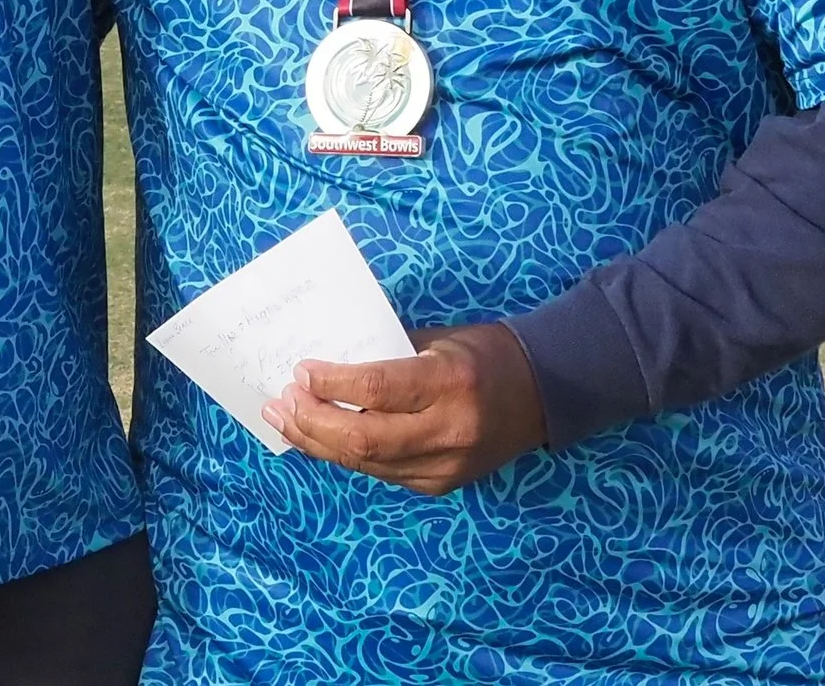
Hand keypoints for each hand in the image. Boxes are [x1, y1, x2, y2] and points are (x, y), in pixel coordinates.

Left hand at [260, 322, 546, 495]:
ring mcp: (445, 466)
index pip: (378, 388)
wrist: (542, 395)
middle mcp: (449, 430)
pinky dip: (345, 455)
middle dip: (313, 422)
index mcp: (450, 382)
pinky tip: (319, 438)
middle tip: (282, 401)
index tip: (301, 371)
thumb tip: (327, 363)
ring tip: (285, 421)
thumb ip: (387, 354)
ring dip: (318, 442)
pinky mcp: (440, 485)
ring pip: (366, 463)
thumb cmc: (483, 353)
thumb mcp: (437, 339)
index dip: (332, 383)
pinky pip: (381, 472)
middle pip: (364, 438)